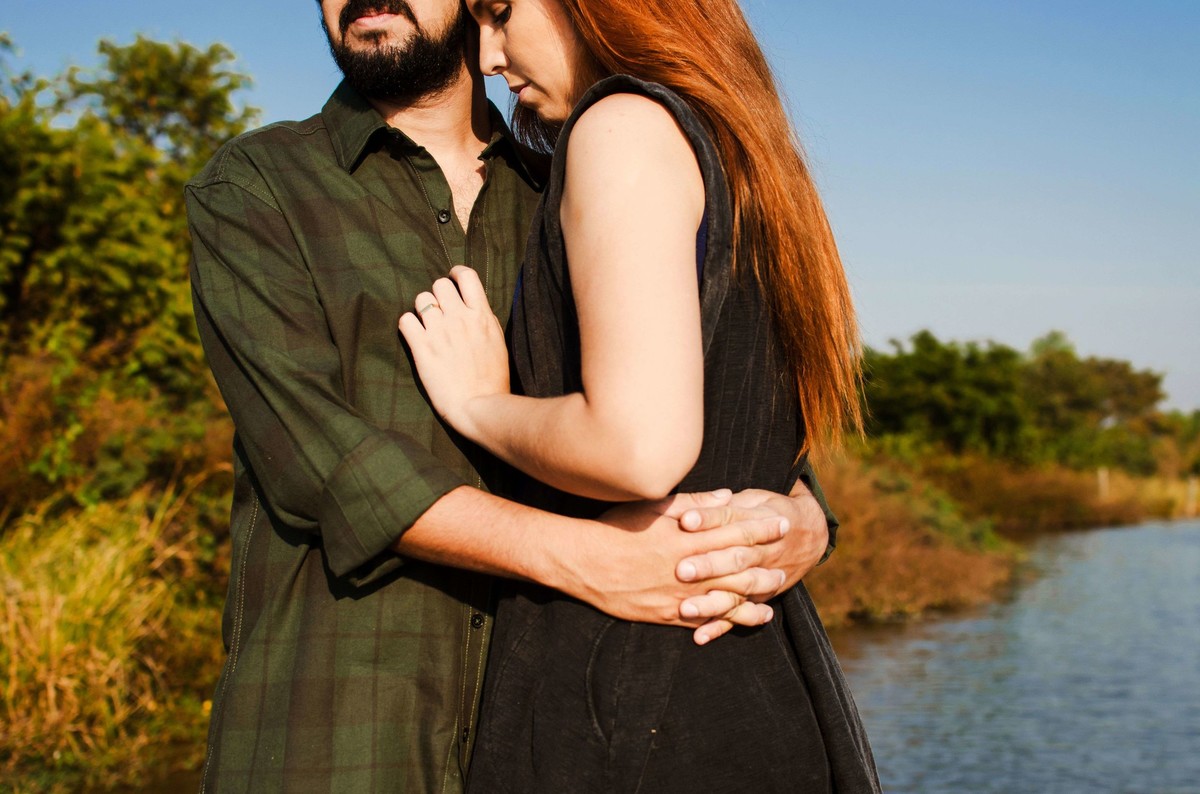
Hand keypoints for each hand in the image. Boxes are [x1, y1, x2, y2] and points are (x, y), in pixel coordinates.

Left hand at [398, 266, 508, 437]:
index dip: (456, 273)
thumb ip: (484, 321)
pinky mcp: (421, 347)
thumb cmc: (493, 380)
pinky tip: (415, 336)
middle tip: (439, 311)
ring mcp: (439, 331)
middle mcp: (459, 318)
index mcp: (481, 315)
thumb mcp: (498, 342)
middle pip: (439, 285)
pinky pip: (405, 320)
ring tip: (427, 325)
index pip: (466, 276)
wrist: (479, 405)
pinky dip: (408, 325)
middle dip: (438, 295)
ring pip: (421, 299)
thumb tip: (473, 308)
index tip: (452, 280)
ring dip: (422, 310)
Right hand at [570, 491, 789, 630]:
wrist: (585, 561)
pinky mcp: (667, 613)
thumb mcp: (655, 506)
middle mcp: (689, 567)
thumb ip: (694, 502)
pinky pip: (703, 620)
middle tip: (787, 565)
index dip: (761, 529)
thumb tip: (728, 497)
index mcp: (688, 538)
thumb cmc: (617, 527)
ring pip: (727, 597)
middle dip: (764, 565)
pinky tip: (745, 619)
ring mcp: (680, 594)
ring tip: (774, 593)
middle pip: (738, 567)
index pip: (735, 531)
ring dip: (754, 595)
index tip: (783, 525)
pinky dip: (726, 620)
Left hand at [674, 483, 828, 644]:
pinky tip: (699, 637)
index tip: (685, 521)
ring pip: (737, 592)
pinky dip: (720, 627)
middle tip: (682, 570)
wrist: (810, 533)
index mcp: (755, 524)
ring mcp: (760, 580)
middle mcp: (759, 554)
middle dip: (709, 565)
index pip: (730, 520)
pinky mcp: (757, 599)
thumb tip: (708, 497)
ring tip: (686, 608)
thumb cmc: (769, 511)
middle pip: (734, 559)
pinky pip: (739, 616)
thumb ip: (727, 503)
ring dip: (712, 603)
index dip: (709, 519)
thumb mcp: (753, 499)